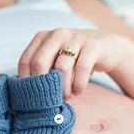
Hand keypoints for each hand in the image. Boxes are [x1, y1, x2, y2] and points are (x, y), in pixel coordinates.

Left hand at [18, 28, 133, 98]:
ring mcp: (75, 38)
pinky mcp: (93, 45)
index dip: (26, 81)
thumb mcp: (56, 60)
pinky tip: (78, 91)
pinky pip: (81, 68)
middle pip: (39, 63)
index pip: (25, 61)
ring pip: (61, 68)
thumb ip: (42, 70)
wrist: (107, 47)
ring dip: (63, 88)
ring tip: (67, 97)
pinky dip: (78, 84)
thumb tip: (27, 94)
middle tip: (49, 99)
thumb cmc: (75, 58)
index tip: (32, 96)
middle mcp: (57, 34)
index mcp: (42, 37)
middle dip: (43, 85)